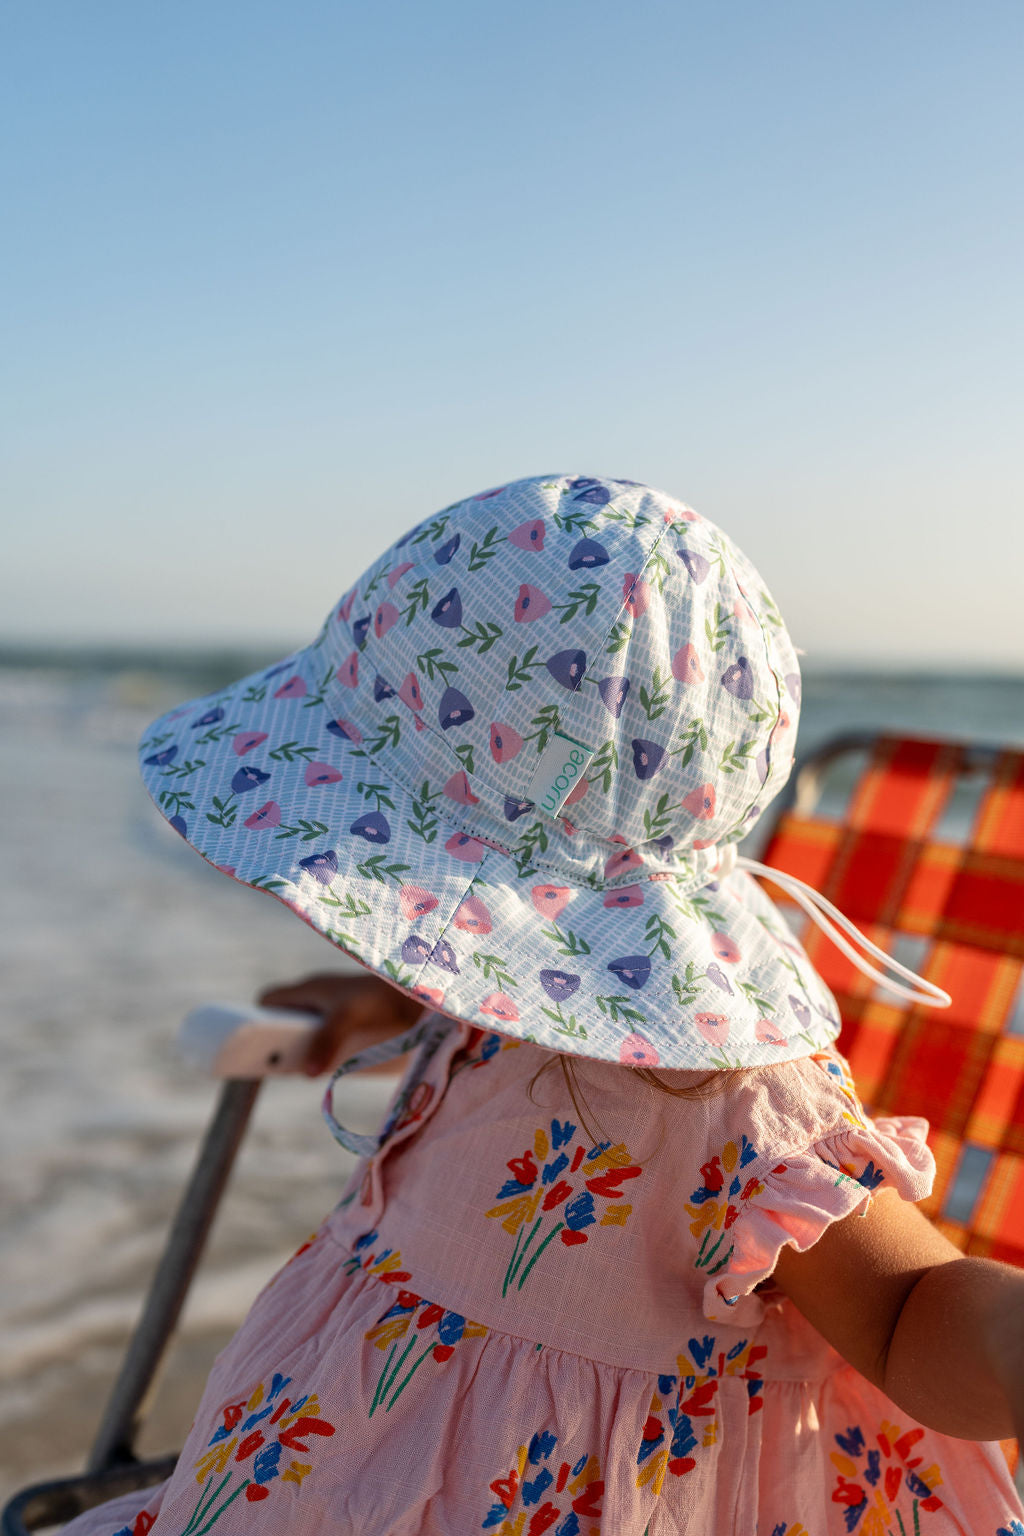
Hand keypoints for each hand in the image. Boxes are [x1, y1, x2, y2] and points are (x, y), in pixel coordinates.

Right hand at [258, 971, 423, 1075]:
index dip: (255, 1017)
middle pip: (284, 1020)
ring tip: (295, 1072)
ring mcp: (335, 1013)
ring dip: (300, 1051)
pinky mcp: (352, 1027)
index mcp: (309, 988)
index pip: (268, 999)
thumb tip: (306, 1074)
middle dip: (277, 1041)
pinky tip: (325, 1071)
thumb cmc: (380, 998)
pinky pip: (326, 1041)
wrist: (421, 996)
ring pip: (306, 1033)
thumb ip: (326, 1042)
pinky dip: (320, 1054)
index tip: (250, 1044)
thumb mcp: (348, 1017)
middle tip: (273, 1065)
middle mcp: (319, 999)